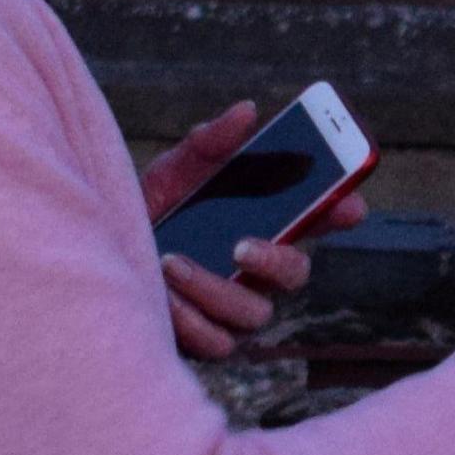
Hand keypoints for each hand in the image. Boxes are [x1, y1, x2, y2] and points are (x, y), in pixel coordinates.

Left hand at [139, 102, 370, 361]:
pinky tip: (163, 296)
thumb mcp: (175, 169)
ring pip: (254, 313)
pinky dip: (189, 320)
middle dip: (275, 261)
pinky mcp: (208, 341)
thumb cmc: (152, 209)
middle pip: (297, 274)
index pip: (318, 220)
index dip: (342, 213)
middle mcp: (259, 271)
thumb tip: (247, 110)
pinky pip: (217, 343)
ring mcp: (236, 310)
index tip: (350, 205)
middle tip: (241, 246)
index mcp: (265, 225)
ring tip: (171, 263)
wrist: (104, 249)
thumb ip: (209, 141)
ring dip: (213, 289)